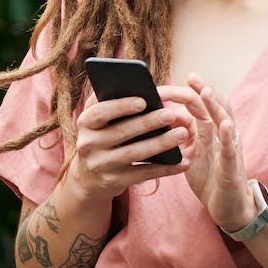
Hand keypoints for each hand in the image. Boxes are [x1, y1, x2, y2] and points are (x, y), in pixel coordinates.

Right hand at [58, 92, 190, 206]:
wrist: (88, 179)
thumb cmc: (100, 138)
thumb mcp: (95, 122)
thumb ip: (107, 103)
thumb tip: (135, 85)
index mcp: (85, 123)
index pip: (100, 112)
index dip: (121, 106)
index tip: (143, 100)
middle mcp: (89, 144)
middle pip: (122, 132)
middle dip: (148, 122)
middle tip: (171, 114)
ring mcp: (101, 165)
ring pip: (135, 153)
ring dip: (161, 143)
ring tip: (182, 133)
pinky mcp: (115, 181)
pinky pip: (144, 174)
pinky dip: (165, 168)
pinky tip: (183, 162)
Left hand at [168, 76, 259, 232]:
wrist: (229, 208)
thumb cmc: (210, 178)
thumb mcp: (191, 152)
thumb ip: (181, 134)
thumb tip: (165, 116)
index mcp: (210, 132)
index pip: (202, 105)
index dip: (191, 91)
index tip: (183, 78)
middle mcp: (222, 136)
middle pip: (214, 107)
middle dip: (202, 91)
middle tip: (190, 77)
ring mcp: (229, 150)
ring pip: (225, 122)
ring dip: (216, 106)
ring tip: (207, 91)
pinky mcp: (232, 168)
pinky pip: (231, 150)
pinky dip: (227, 136)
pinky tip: (223, 125)